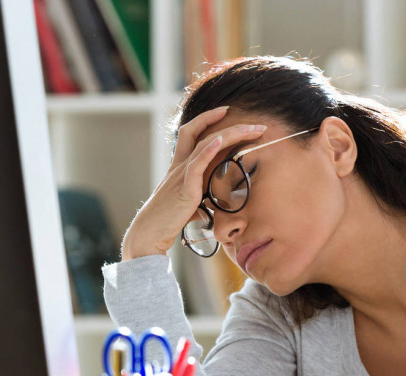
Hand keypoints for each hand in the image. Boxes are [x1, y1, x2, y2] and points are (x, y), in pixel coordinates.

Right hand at [121, 106, 267, 259]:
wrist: (149, 234)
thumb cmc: (168, 221)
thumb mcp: (188, 204)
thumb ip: (200, 199)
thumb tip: (213, 206)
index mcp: (180, 166)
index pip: (192, 133)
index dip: (207, 119)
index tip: (227, 111)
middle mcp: (179, 165)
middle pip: (200, 132)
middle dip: (228, 123)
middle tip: (256, 124)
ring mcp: (180, 174)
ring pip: (205, 143)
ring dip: (231, 134)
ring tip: (252, 130)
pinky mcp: (184, 188)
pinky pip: (196, 164)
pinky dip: (208, 150)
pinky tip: (221, 140)